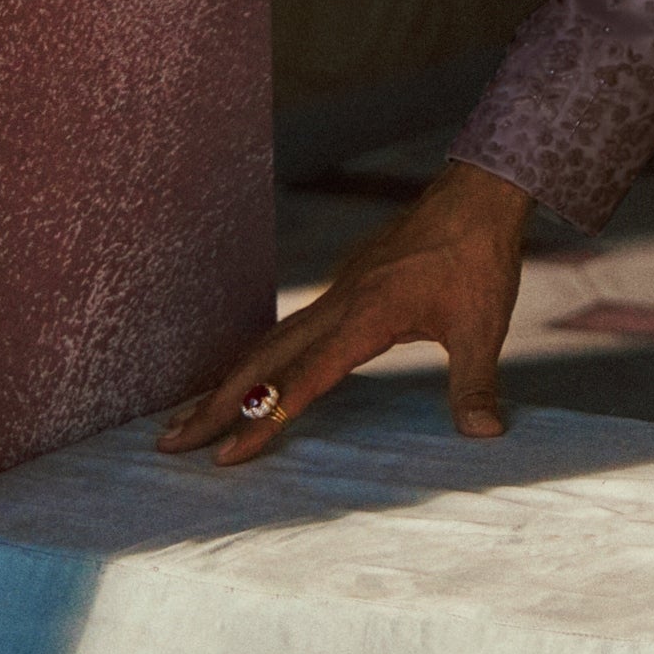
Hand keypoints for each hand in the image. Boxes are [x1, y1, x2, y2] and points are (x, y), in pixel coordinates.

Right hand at [157, 159, 532, 463]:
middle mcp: (341, 302)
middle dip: (216, 403)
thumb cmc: (480, 257)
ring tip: (186, 417)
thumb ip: (475, 383)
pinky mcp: (346, 282)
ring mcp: (339, 290)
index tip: (226, 458)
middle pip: (265, 358)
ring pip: (270, 340)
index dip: (266, 420)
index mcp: (368, 314)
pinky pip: (289, 326)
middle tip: (169, 444)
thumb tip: (484, 434)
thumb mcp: (483, 326)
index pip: (305, 378)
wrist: (478, 195)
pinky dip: (256, 354)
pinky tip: (246, 371)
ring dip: (228, 379)